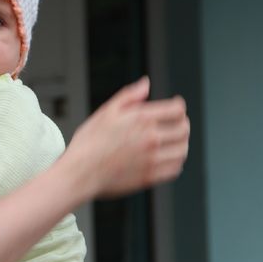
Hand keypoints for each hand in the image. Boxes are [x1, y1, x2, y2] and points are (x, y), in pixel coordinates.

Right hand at [65, 76, 189, 197]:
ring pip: (182, 149)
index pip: (177, 109)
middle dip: (182, 123)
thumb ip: (129, 95)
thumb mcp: (106, 112)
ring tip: (173, 142)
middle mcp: (151, 139)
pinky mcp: (150, 177)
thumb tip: (146, 84)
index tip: (175, 108)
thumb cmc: (88, 143)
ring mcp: (152, 159)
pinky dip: (175, 162)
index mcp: (141, 119)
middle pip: (184, 129)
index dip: (178, 106)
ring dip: (181, 143)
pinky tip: (167, 158)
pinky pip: (175, 169)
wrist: (79, 173)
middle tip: (176, 124)